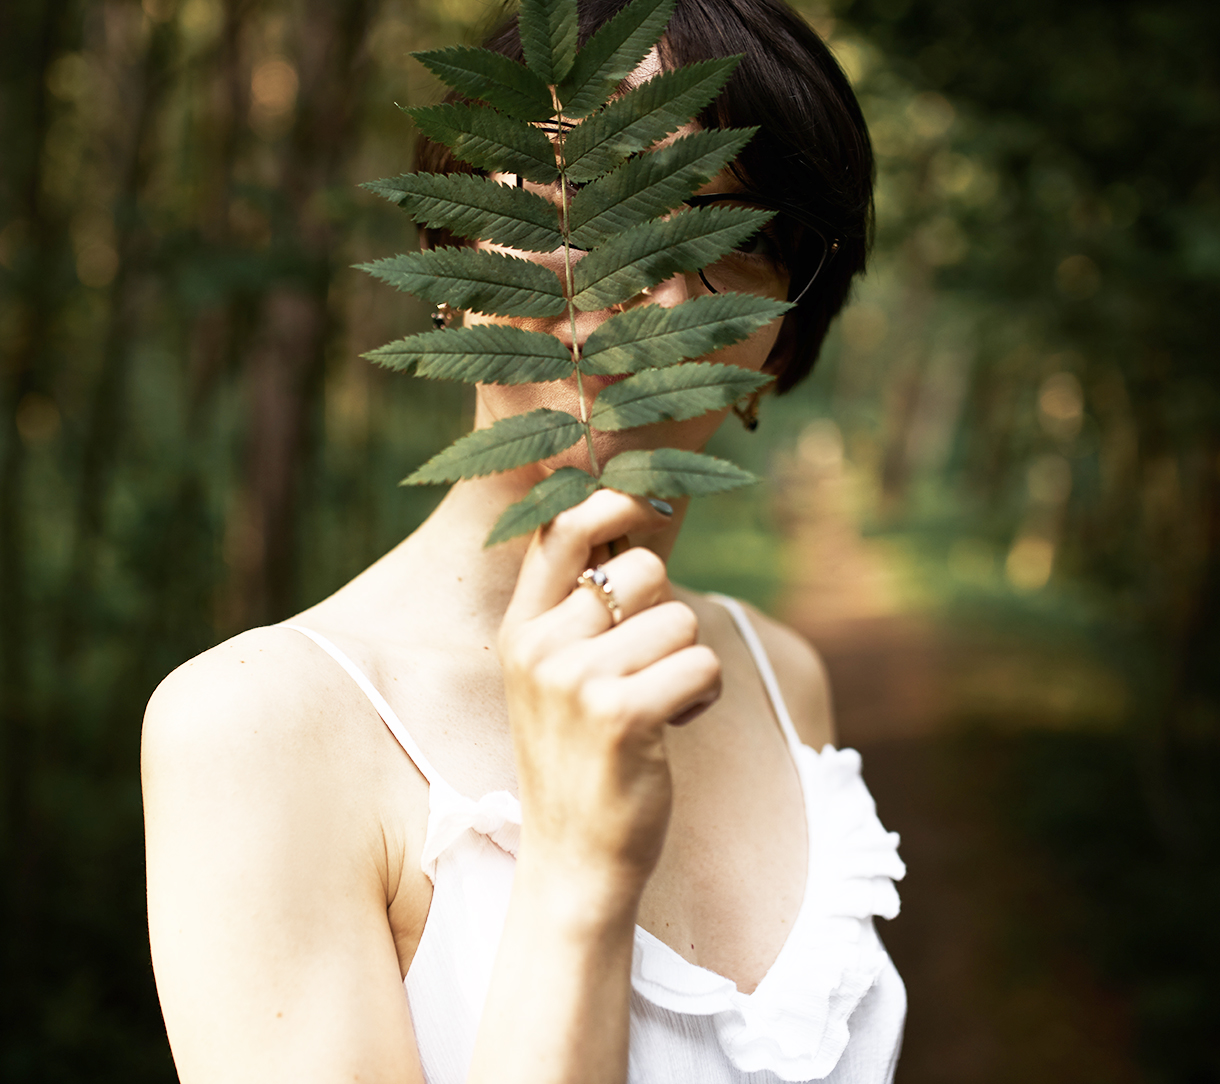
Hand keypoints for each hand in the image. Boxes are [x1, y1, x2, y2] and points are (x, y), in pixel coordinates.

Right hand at [498, 490, 721, 903]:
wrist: (573, 859)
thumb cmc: (578, 760)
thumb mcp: (554, 679)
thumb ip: (577, 611)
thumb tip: (632, 528)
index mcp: (520, 630)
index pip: (561, 532)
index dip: (611, 503)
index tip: (646, 504)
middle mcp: (540, 647)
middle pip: (642, 570)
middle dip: (666, 614)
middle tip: (647, 667)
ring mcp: (576, 680)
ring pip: (681, 619)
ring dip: (688, 662)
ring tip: (657, 707)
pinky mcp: (622, 714)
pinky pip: (700, 664)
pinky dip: (704, 695)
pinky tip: (675, 727)